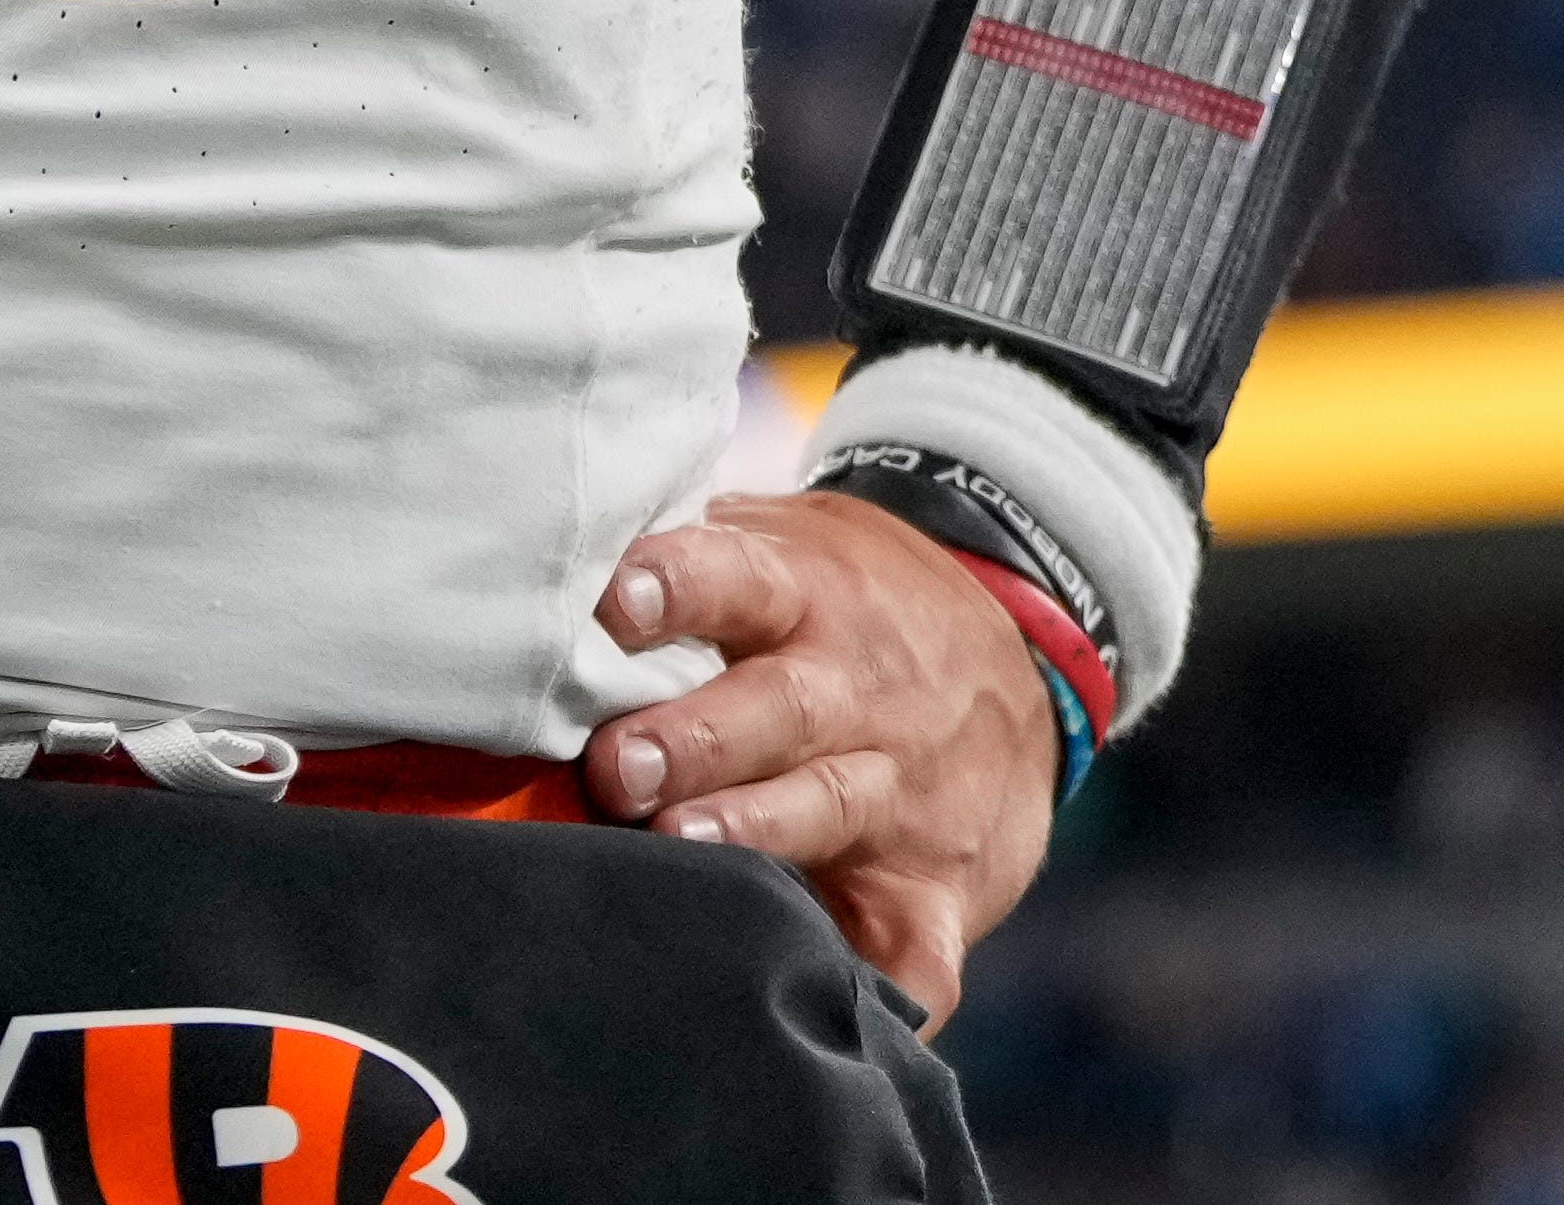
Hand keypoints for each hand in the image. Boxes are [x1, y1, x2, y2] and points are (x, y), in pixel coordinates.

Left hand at [583, 491, 1067, 1025]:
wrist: (1021, 665)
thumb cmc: (847, 607)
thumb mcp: (791, 549)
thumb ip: (691, 557)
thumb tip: (543, 559)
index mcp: (809, 593)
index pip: (738, 575)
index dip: (678, 584)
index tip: (618, 598)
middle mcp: (857, 687)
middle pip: (779, 705)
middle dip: (697, 737)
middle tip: (618, 764)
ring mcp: (903, 789)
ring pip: (829, 808)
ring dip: (755, 832)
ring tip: (680, 844)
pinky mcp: (936, 886)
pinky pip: (917, 947)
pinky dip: (890, 988)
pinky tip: (851, 1014)